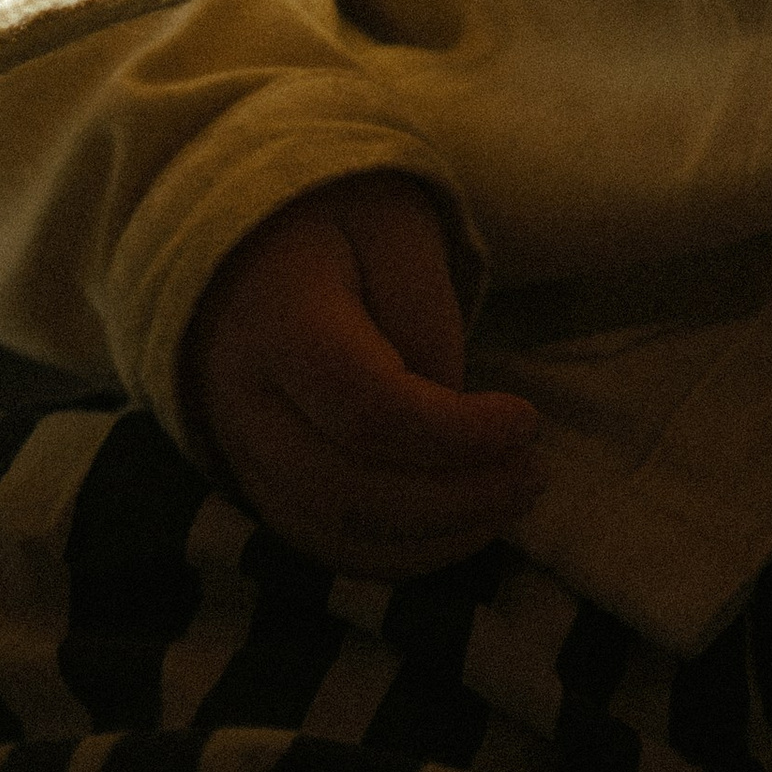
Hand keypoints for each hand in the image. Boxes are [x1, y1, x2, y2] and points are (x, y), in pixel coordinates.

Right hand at [184, 171, 534, 575]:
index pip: (366, 408)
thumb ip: (425, 313)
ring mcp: (237, 449)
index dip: (455, 434)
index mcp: (278, 317)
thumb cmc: (334, 217)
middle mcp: (243, 399)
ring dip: (432, 538)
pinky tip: (458, 526)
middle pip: (346, 491)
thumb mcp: (395, 223)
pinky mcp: (251, 479)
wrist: (241, 234)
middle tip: (533, 473)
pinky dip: (394, 554)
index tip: (526, 420)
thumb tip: (450, 410)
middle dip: (455, 501)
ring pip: (331, 534)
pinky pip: (318, 544)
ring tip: (509, 499)